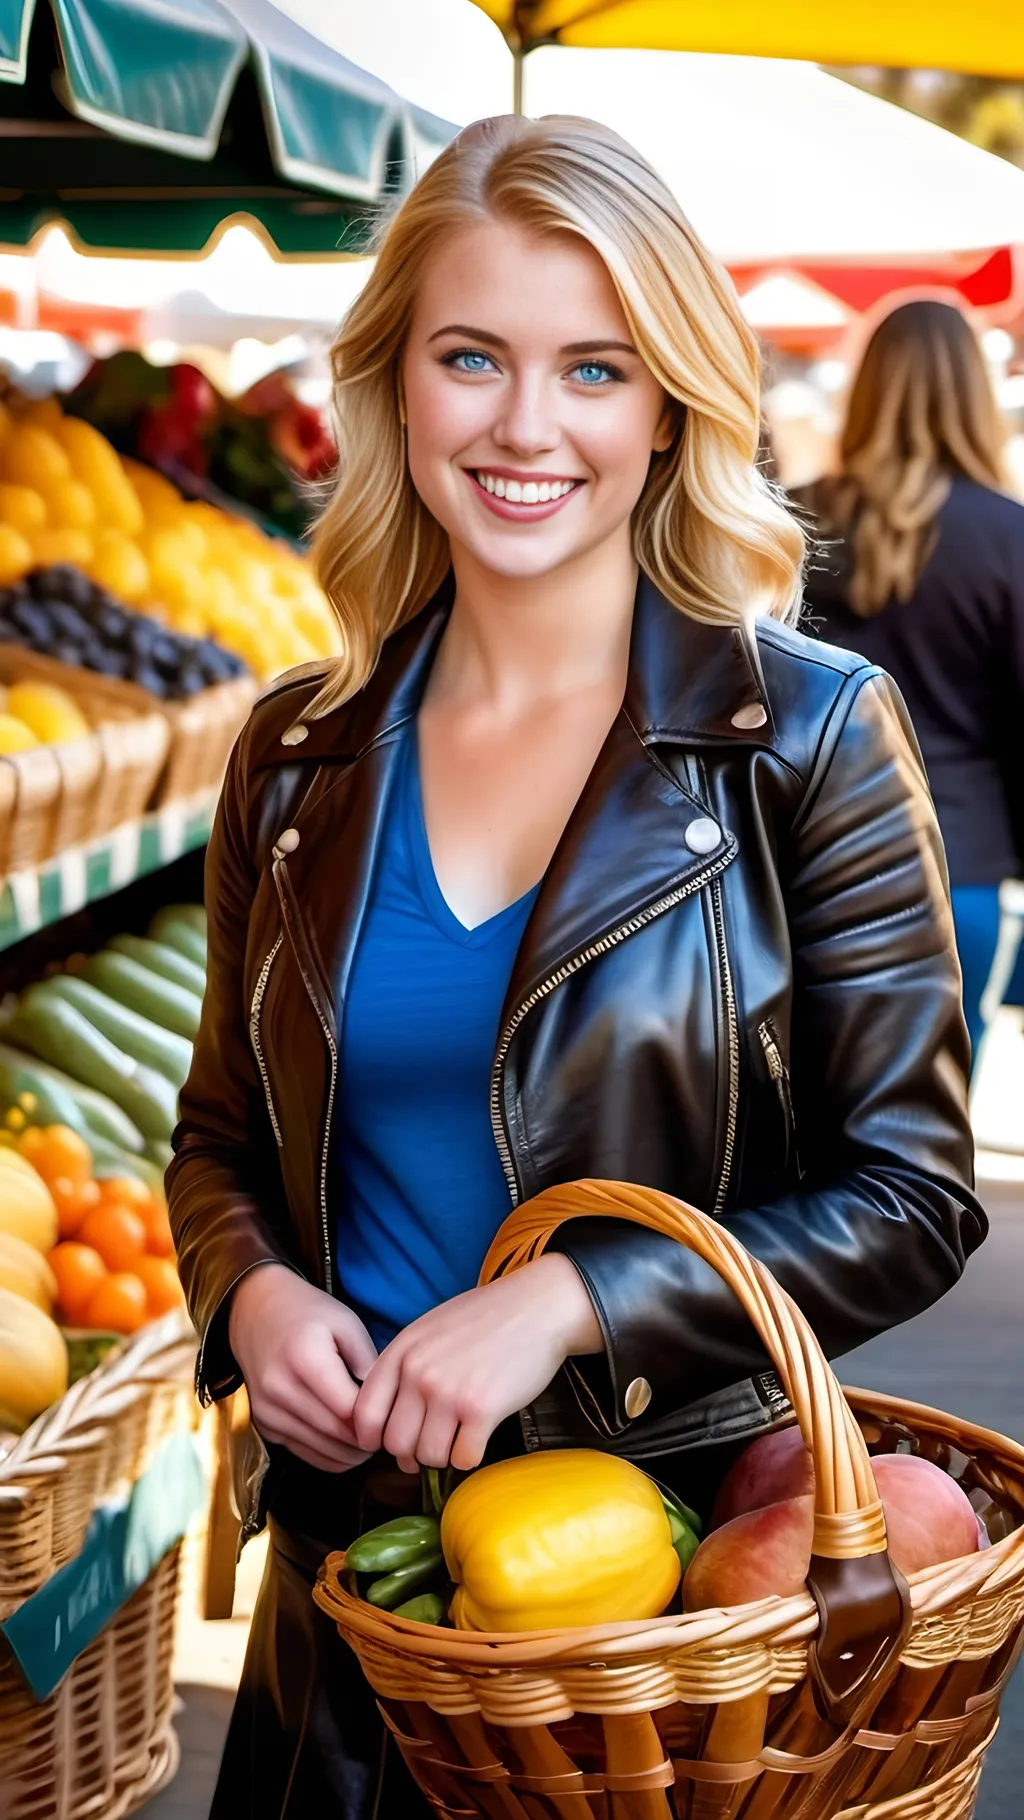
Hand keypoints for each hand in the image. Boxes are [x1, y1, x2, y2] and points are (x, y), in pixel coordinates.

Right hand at [228, 1263, 377, 1473]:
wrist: (256, 1313)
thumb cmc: (308, 1314)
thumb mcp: (347, 1324)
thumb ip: (368, 1362)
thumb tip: (385, 1403)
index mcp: (305, 1359)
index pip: (349, 1409)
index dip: (375, 1420)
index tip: (393, 1417)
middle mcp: (280, 1389)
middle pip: (335, 1434)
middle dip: (366, 1441)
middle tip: (388, 1435)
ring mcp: (267, 1411)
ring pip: (321, 1451)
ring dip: (350, 1453)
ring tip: (370, 1440)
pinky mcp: (262, 1425)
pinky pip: (303, 1453)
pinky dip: (330, 1456)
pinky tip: (346, 1444)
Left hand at [352, 1254, 601, 1473]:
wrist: (537, 1308)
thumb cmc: (485, 1319)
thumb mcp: (430, 1329)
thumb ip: (404, 1366)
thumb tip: (387, 1419)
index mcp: (402, 1352)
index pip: (365, 1413)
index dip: (371, 1438)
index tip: (385, 1444)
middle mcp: (419, 1373)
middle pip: (396, 1443)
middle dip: (411, 1453)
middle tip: (431, 1445)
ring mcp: (449, 1392)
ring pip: (428, 1456)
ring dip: (443, 1455)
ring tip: (458, 1436)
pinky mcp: (482, 1410)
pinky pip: (463, 1459)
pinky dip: (470, 1455)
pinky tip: (479, 1436)